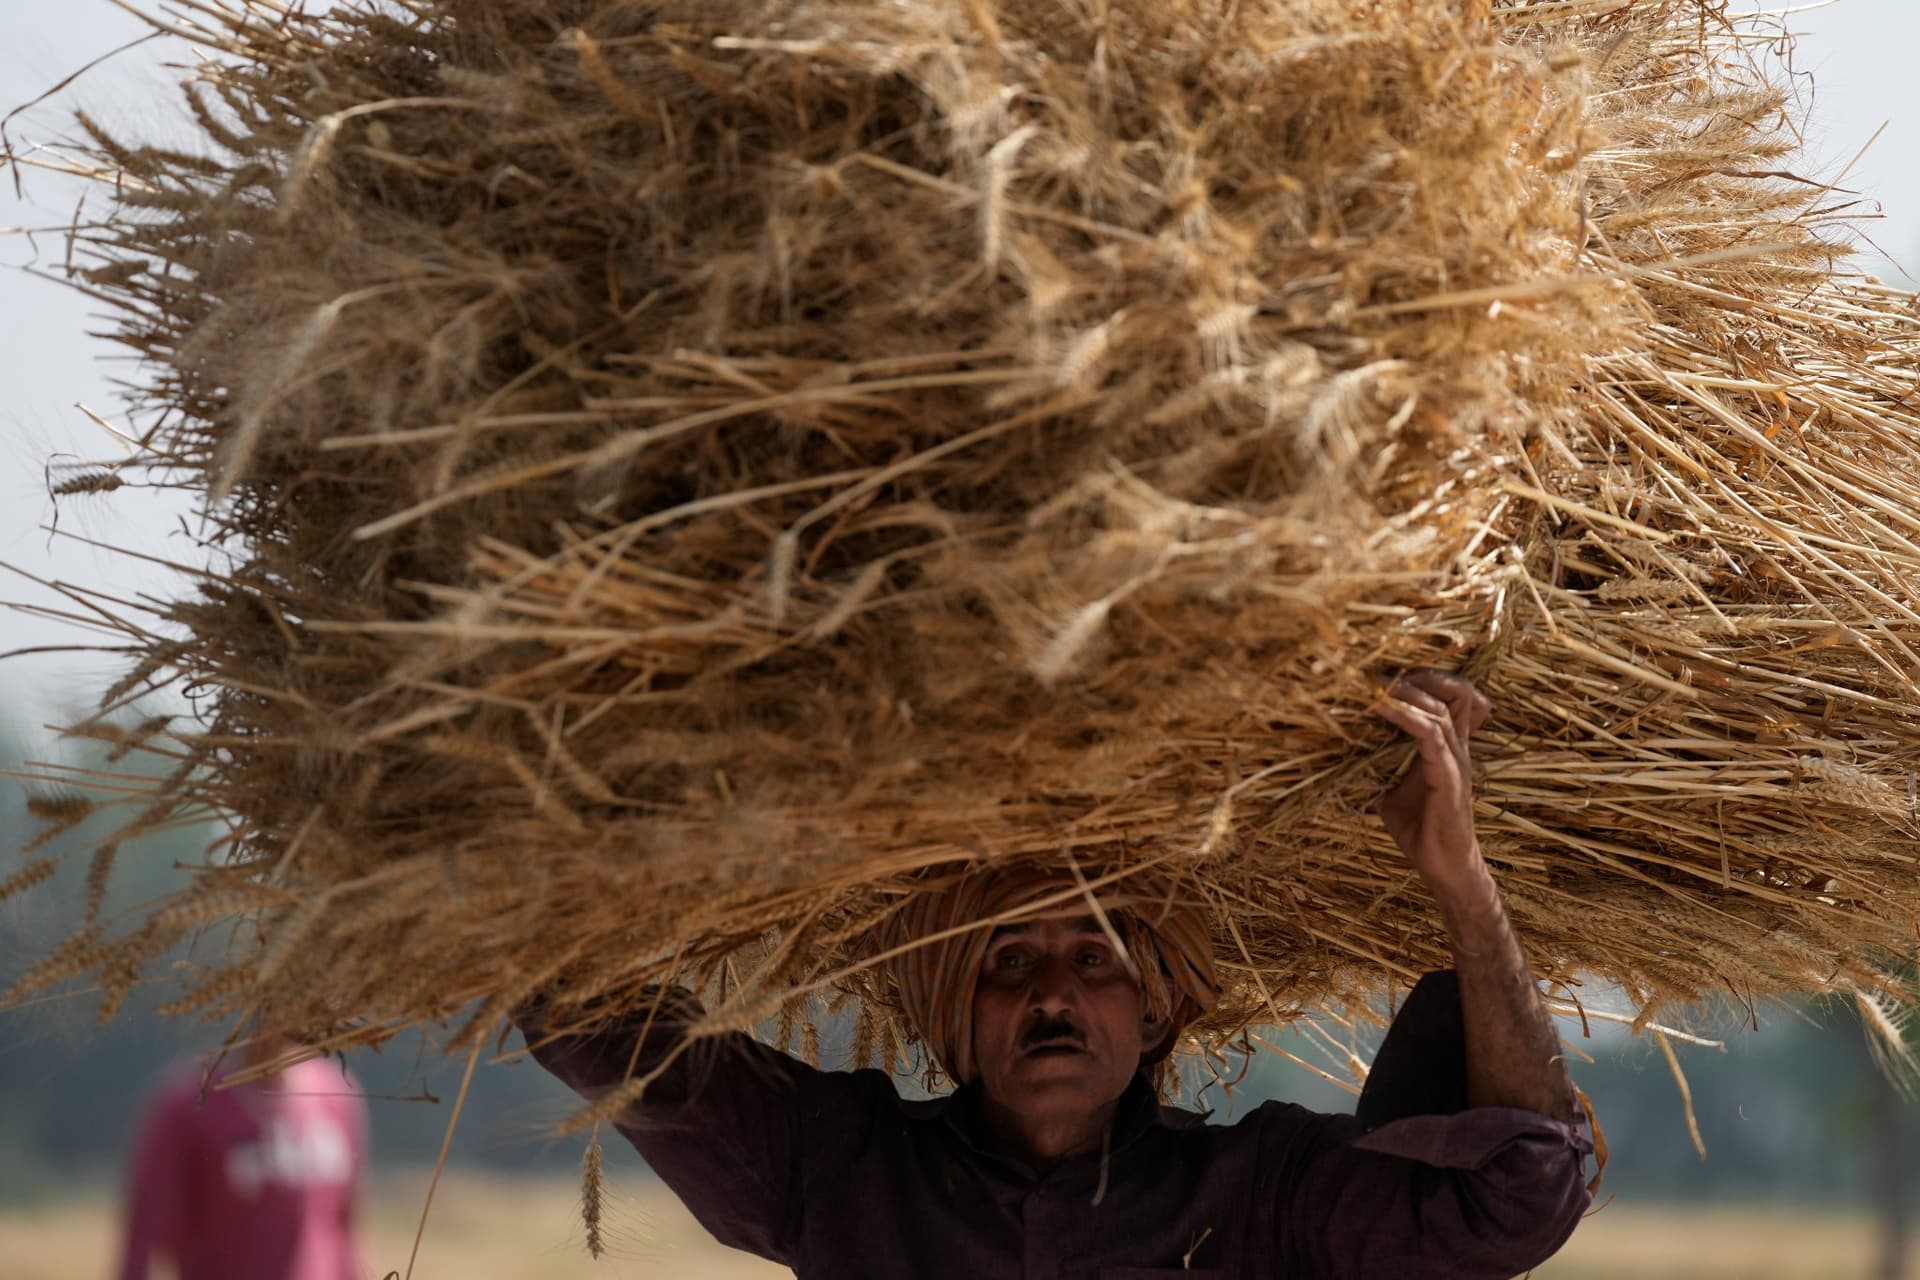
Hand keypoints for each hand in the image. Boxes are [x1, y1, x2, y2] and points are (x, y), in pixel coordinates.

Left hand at [1371, 670, 1493, 898]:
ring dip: (1408, 692)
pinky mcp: (1450, 778)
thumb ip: (1378, 772)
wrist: (1444, 868)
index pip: (1453, 698)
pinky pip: (1431, 737)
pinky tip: (1382, 708)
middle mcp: (1458, 749)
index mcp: (1449, 748)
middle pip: (1457, 693)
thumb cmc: (1420, 831)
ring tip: (1378, 683)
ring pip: (1443, 710)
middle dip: (1423, 676)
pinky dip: (1406, 718)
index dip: (1426, 679)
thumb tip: (1341, 761)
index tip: (1388, 673)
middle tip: (1384, 672)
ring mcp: (1458, 762)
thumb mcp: (1390, 793)